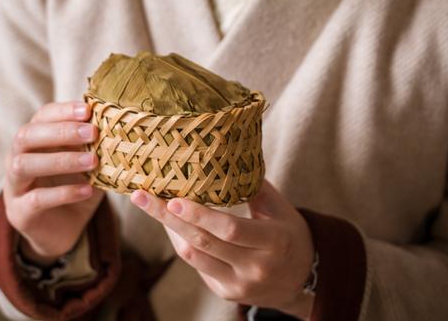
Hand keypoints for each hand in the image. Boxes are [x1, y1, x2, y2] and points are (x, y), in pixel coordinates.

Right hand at [3, 101, 103, 265]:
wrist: (61, 231)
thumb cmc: (74, 188)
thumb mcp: (87, 164)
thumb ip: (95, 146)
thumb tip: (119, 126)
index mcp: (32, 141)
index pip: (41, 117)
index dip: (62, 111)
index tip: (88, 110)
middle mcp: (16, 158)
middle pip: (26, 136)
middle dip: (60, 131)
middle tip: (92, 133)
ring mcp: (13, 186)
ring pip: (24, 165)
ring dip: (60, 160)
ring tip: (92, 161)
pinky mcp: (19, 213)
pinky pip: (36, 199)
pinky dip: (63, 192)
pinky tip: (87, 190)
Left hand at [130, 181, 314, 319]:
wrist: (305, 278)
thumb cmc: (289, 233)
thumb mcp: (280, 208)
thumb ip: (253, 186)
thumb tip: (224, 154)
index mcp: (273, 242)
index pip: (230, 229)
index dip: (200, 215)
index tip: (174, 200)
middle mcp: (254, 267)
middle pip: (203, 243)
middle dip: (168, 219)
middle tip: (142, 196)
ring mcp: (238, 285)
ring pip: (194, 256)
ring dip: (169, 230)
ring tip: (149, 204)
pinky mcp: (226, 292)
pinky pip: (197, 264)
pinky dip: (182, 242)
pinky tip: (171, 222)